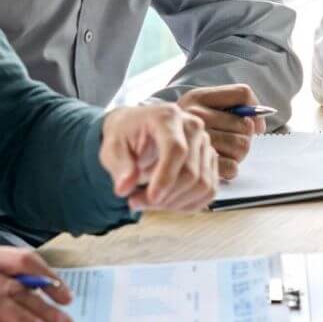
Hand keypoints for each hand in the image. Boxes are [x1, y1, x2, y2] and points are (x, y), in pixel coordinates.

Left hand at [99, 103, 217, 211]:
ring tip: (149, 202)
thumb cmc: (124, 136)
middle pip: (191, 172)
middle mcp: (193, 126)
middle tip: (135, 203)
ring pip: (202, 185)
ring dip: (175, 203)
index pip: (176, 149)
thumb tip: (124, 188)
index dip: (166, 178)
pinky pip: (209, 191)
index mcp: (168, 117)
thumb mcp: (112, 148)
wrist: (136, 129)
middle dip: (165, 197)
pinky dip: (188, 204)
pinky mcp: (210, 160)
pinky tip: (166, 203)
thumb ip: (119, 166)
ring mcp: (205, 143)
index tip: (151, 198)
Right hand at [177, 84, 266, 181]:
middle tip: (231, 141)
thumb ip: (234, 107)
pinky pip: (233, 167)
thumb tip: (259, 125)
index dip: (254, 109)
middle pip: (246, 125)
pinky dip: (230, 169)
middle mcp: (194, 115)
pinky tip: (219, 164)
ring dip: (239, 154)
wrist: (150, 151)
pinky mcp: (197, 166)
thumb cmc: (185, 132)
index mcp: (197, 97)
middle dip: (244, 136)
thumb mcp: (202, 109)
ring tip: (224, 152)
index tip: (250, 121)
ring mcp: (194, 140)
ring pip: (242, 146)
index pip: (243, 94)